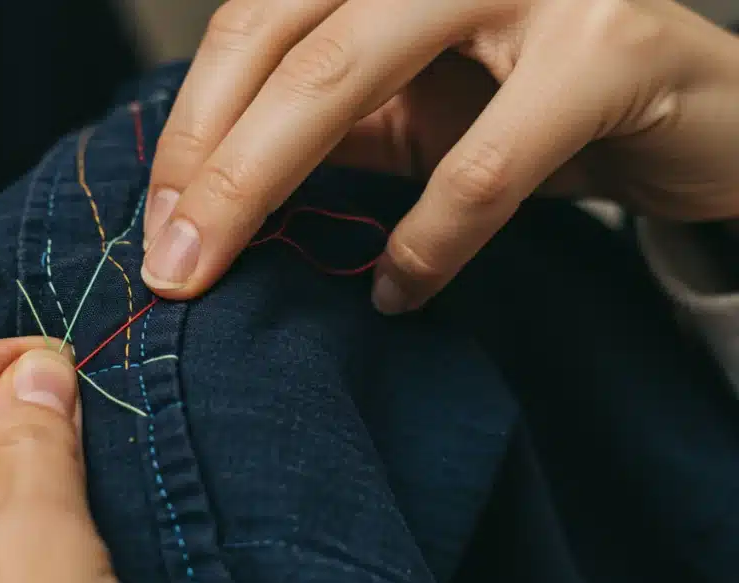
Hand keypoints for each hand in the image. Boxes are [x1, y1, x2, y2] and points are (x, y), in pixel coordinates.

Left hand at [141, 0, 738, 312]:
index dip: (192, 126)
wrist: (702, 115)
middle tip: (169, 268)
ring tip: (224, 280)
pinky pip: (482, 164)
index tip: (160, 226)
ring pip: (347, 77)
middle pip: (279, 43)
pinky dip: (425, 244)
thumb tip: (200, 190)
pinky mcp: (609, 48)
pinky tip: (397, 294)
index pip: (253, 22)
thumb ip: (319, 124)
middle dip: (207, 166)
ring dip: (264, 191)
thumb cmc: (537, 103)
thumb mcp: (411, 106)